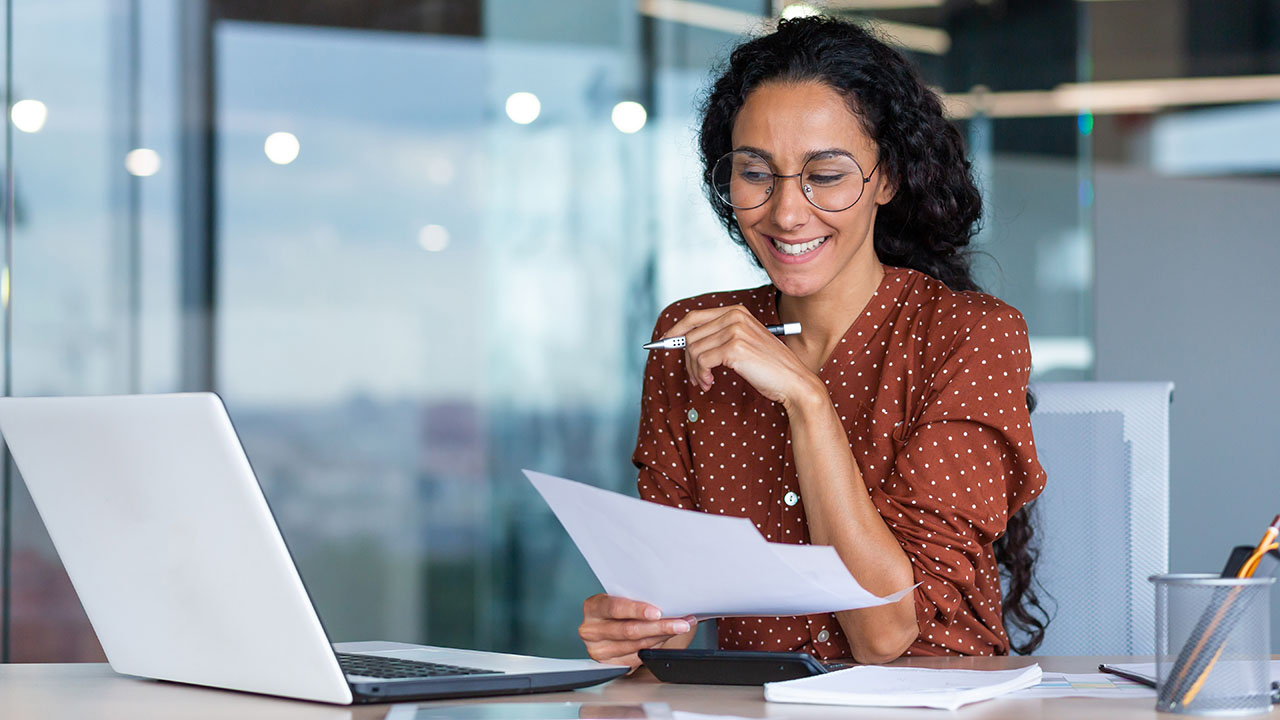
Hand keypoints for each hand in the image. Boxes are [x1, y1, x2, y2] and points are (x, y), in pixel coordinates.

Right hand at [579, 594, 695, 666]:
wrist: (610, 624)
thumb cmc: (619, 608)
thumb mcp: (622, 597)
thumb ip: (636, 598)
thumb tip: (669, 600)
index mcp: (593, 608)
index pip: (615, 608)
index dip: (637, 610)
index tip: (657, 612)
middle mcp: (591, 630)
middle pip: (629, 631)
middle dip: (659, 627)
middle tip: (680, 623)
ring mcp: (599, 650)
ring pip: (637, 646)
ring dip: (663, 637)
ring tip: (681, 628)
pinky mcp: (611, 665)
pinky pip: (639, 658)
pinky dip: (657, 647)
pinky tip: (667, 638)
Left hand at [662, 305, 818, 408]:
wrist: (793, 382)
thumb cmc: (768, 368)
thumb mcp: (743, 345)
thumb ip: (719, 337)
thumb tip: (683, 341)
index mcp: (736, 312)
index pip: (695, 316)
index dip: (676, 330)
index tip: (663, 343)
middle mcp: (735, 316)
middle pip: (690, 335)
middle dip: (687, 360)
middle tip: (696, 377)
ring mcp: (735, 330)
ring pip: (693, 350)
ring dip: (695, 371)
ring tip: (706, 382)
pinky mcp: (734, 348)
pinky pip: (701, 361)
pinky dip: (701, 376)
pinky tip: (710, 383)